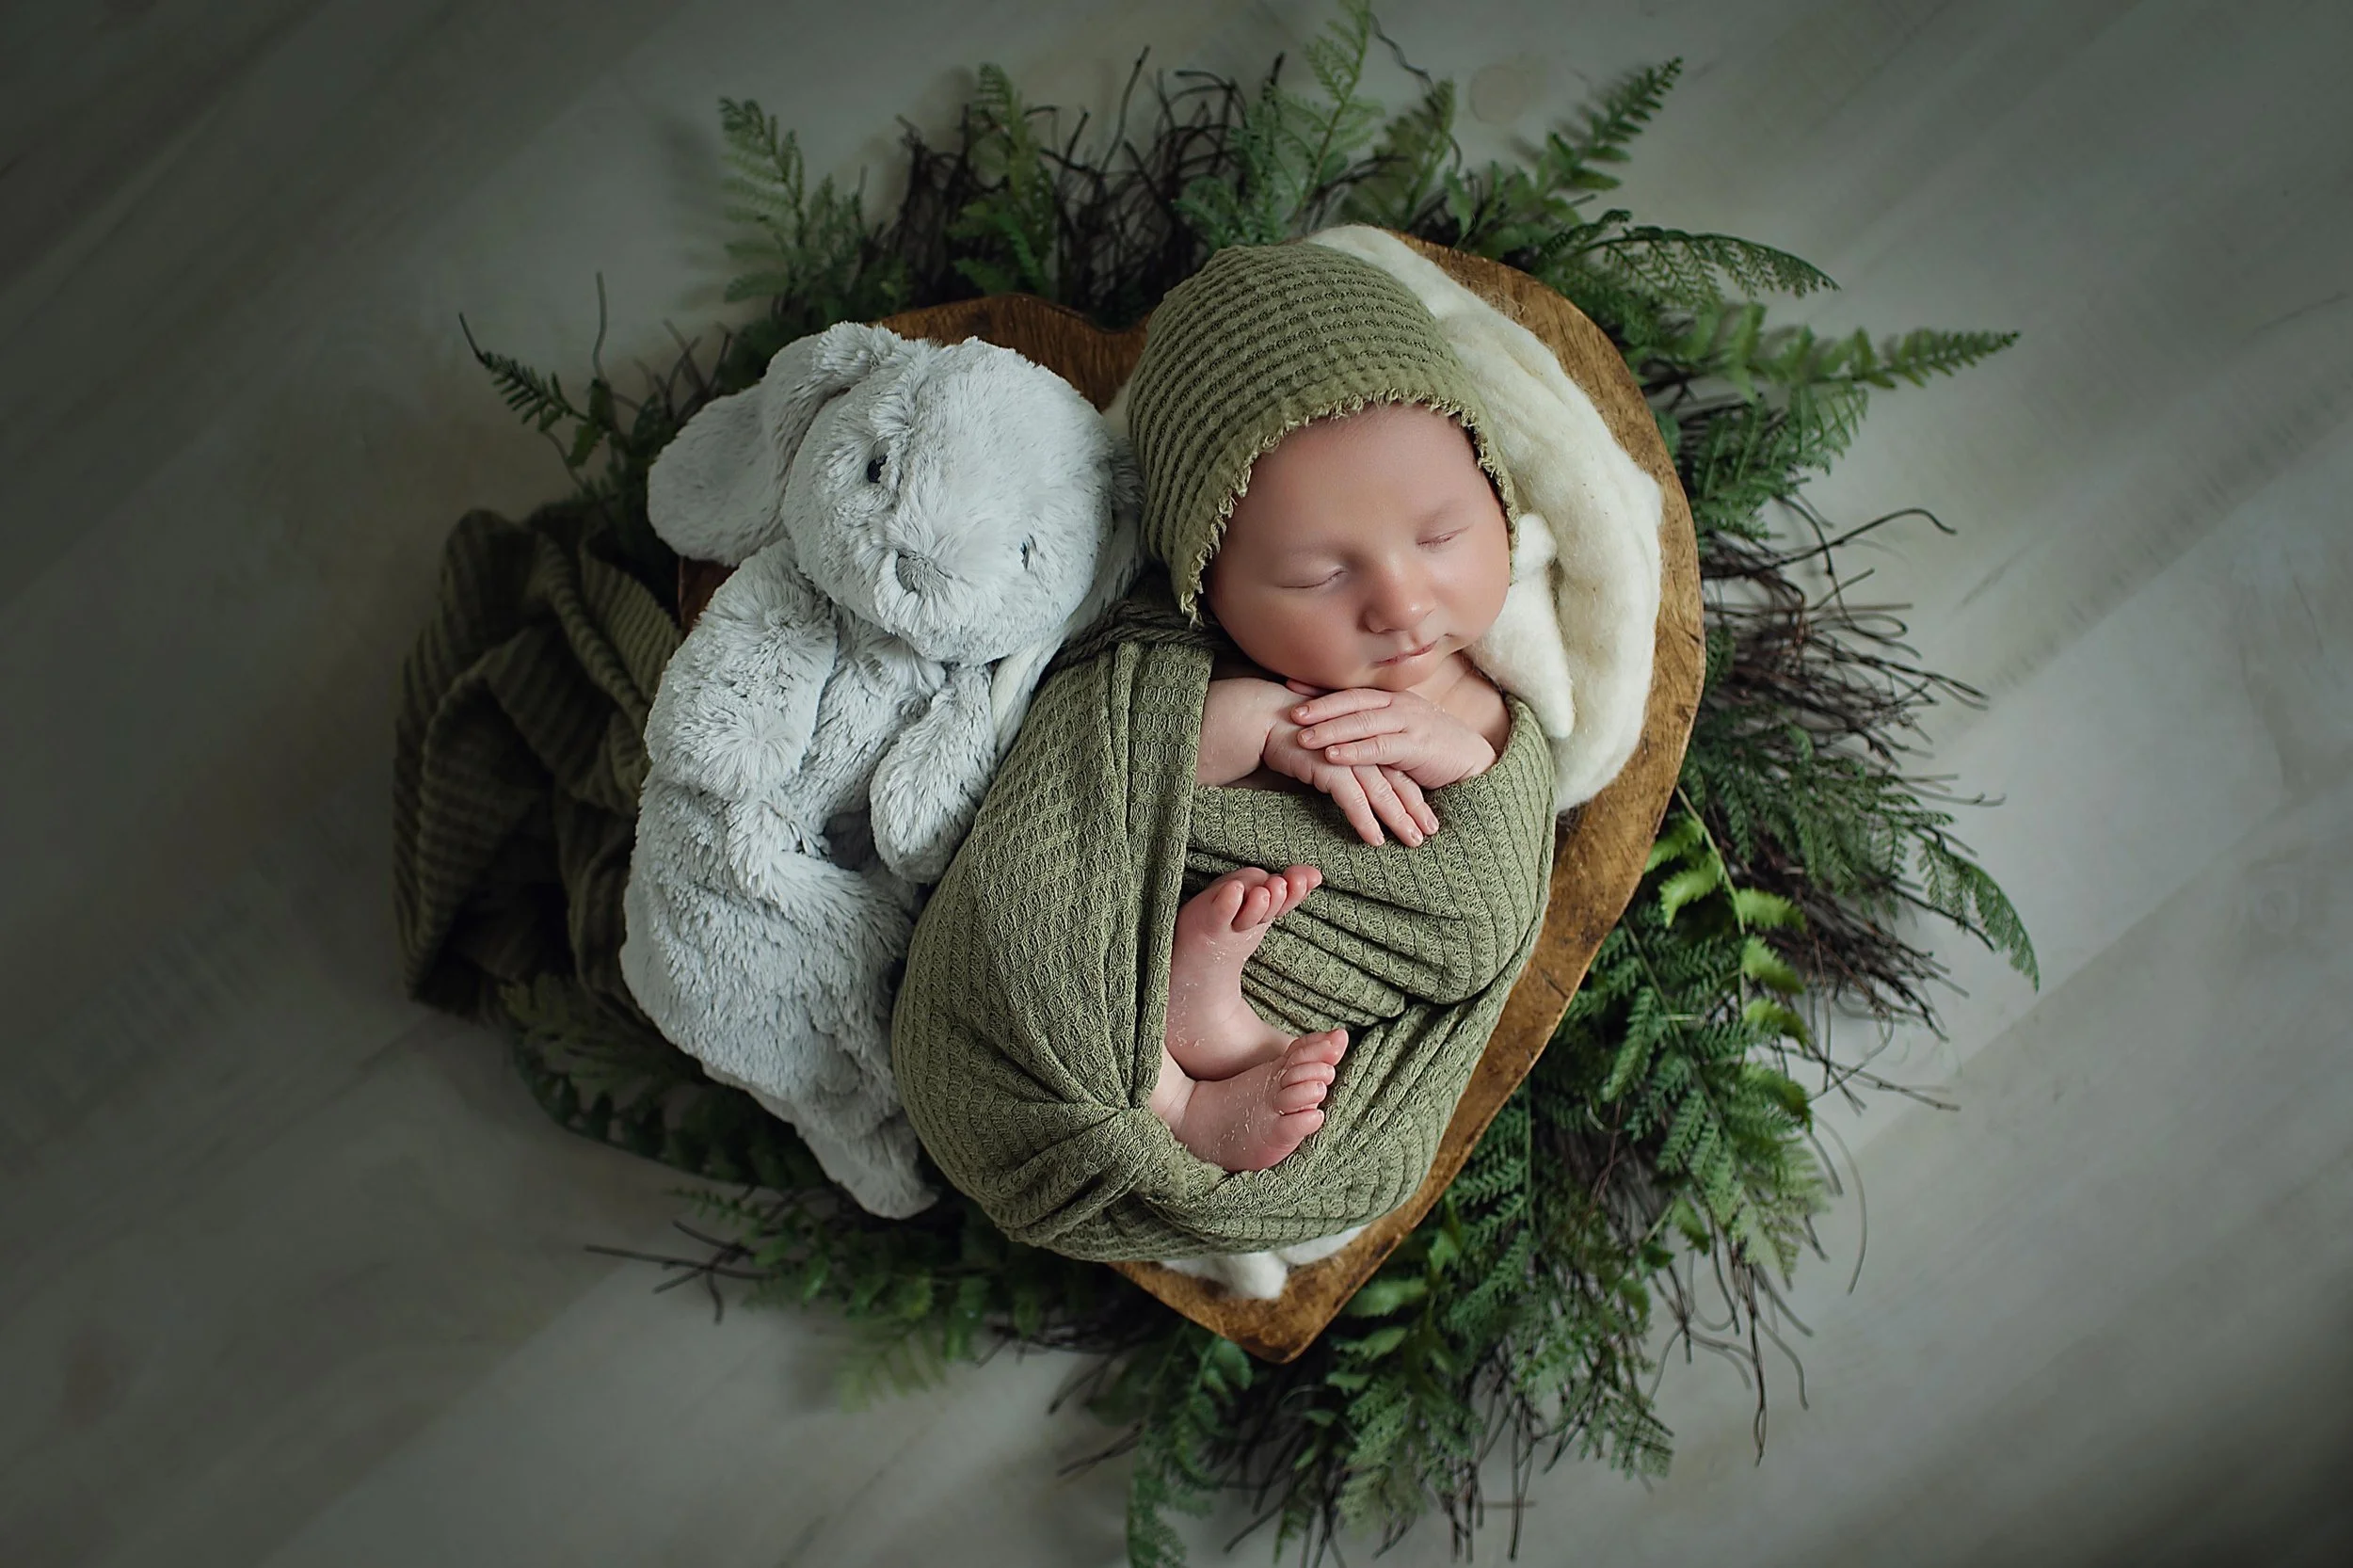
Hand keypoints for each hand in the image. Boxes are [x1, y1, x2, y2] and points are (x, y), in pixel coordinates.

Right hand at [1260, 718, 1438, 847]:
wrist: (1265, 719)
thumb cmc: (1295, 734)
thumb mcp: (1331, 745)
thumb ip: (1349, 758)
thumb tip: (1359, 780)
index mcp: (1368, 737)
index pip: (1399, 769)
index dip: (1415, 793)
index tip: (1428, 814)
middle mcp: (1363, 745)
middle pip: (1398, 781)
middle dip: (1416, 809)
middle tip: (1430, 833)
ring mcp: (1348, 755)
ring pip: (1382, 793)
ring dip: (1398, 819)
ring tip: (1413, 841)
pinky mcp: (1329, 767)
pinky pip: (1353, 799)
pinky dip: (1366, 821)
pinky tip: (1375, 840)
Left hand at [1284, 681, 1496, 789]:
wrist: (1472, 760)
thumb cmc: (1431, 747)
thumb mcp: (1399, 731)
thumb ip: (1373, 727)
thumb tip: (1337, 728)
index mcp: (1392, 699)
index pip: (1351, 690)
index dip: (1320, 688)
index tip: (1288, 686)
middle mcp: (1399, 705)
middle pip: (1353, 701)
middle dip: (1320, 706)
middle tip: (1290, 712)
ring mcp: (1409, 724)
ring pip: (1363, 723)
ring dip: (1331, 730)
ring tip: (1303, 737)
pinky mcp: (1417, 747)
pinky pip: (1380, 747)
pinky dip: (1355, 751)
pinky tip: (1333, 757)